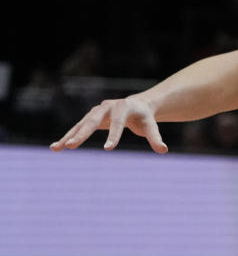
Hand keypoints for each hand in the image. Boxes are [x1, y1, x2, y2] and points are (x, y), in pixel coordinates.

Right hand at [49, 95, 167, 153]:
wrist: (136, 105)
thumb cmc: (145, 118)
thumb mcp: (151, 126)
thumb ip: (155, 138)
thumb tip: (164, 150)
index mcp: (124, 107)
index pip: (118, 123)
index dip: (114, 135)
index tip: (109, 149)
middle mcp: (107, 107)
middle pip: (93, 120)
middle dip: (82, 134)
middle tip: (72, 146)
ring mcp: (96, 111)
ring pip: (81, 124)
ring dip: (69, 136)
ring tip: (57, 148)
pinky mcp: (90, 118)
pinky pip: (77, 128)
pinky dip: (68, 137)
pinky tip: (56, 147)